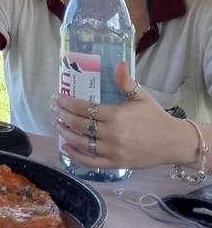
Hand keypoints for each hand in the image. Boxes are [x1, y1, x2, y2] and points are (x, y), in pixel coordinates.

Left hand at [52, 62, 179, 170]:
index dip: (67, 102)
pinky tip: (65, 147)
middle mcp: (112, 134)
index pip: (83, 108)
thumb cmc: (155, 117)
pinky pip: (91, 162)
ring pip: (81, 143)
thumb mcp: (141, 96)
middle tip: (53, 108)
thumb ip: (126, 82)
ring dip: (65, 133)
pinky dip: (76, 156)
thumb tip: (119, 64)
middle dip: (62, 115)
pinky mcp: (116, 163)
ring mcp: (113, 151)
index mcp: (116, 115)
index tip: (57, 97)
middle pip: (79, 124)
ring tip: (56, 124)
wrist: (174, 142)